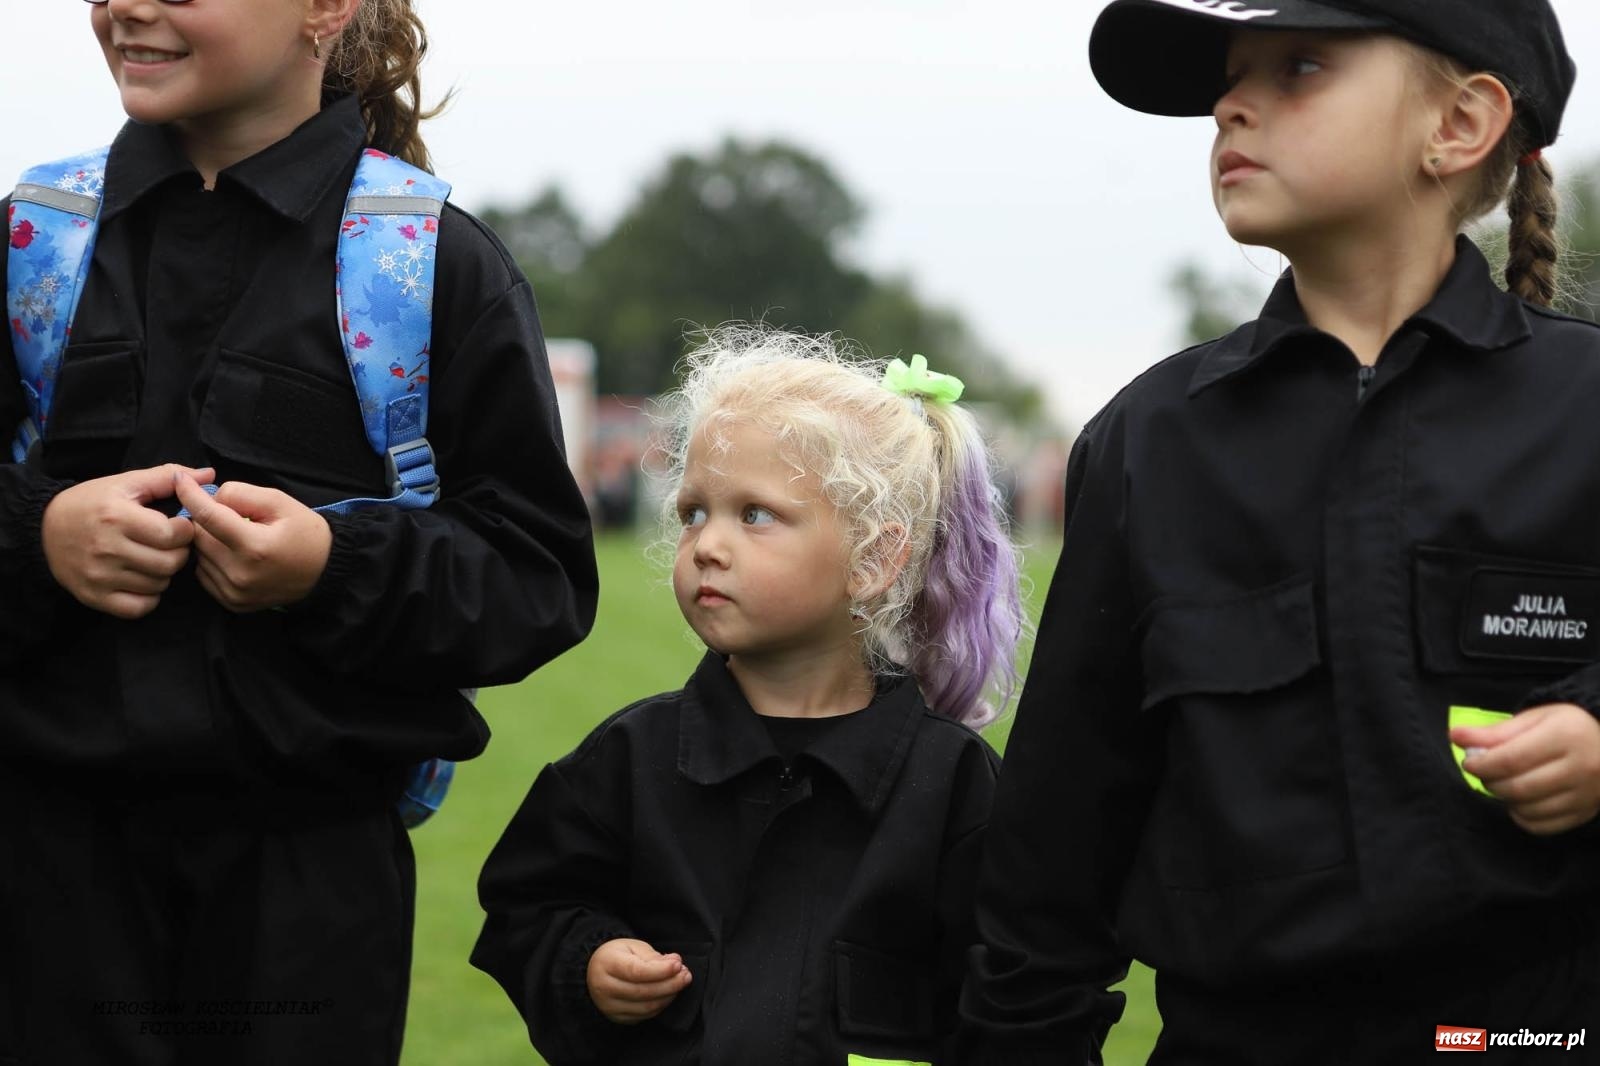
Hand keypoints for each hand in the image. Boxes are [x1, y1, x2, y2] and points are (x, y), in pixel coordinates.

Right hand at [41, 464, 213, 619]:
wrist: (44, 528)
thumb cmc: (92, 503)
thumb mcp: (125, 483)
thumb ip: (168, 477)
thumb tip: (209, 475)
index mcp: (117, 516)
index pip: (174, 534)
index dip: (185, 530)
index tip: (178, 526)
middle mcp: (107, 548)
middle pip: (170, 563)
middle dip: (179, 553)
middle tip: (169, 545)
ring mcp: (100, 576)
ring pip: (159, 585)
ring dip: (164, 573)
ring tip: (154, 559)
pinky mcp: (94, 597)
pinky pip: (139, 608)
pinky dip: (149, 597)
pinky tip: (143, 580)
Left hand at [173, 473, 331, 611]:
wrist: (325, 570)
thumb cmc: (305, 532)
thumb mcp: (280, 501)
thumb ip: (241, 494)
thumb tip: (208, 498)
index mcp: (254, 547)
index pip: (208, 517)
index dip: (190, 495)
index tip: (180, 480)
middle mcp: (240, 574)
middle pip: (199, 537)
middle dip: (207, 521)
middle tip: (230, 516)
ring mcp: (234, 592)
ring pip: (199, 556)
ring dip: (209, 542)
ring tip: (235, 538)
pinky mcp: (232, 603)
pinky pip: (204, 574)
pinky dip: (212, 561)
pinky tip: (233, 556)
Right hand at [586, 938, 692, 1023]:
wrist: (594, 972)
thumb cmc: (617, 956)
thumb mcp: (632, 947)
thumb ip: (653, 956)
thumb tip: (675, 963)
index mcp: (607, 964)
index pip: (636, 971)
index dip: (661, 970)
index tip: (679, 965)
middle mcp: (604, 987)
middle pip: (643, 992)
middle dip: (670, 984)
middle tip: (686, 975)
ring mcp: (609, 1006)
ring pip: (646, 1007)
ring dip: (668, 996)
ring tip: (680, 983)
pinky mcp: (617, 1018)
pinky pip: (644, 1016)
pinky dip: (661, 1006)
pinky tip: (668, 994)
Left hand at [1454, 703, 1599, 834]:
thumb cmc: (1567, 727)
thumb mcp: (1534, 720)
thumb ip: (1494, 732)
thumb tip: (1455, 736)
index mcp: (1565, 736)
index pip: (1512, 759)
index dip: (1482, 764)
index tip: (1468, 761)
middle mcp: (1581, 767)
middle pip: (1519, 787)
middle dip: (1490, 782)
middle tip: (1484, 773)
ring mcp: (1586, 794)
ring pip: (1529, 809)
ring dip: (1505, 800)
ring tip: (1502, 784)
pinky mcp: (1586, 812)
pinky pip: (1543, 826)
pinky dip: (1522, 817)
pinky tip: (1519, 801)